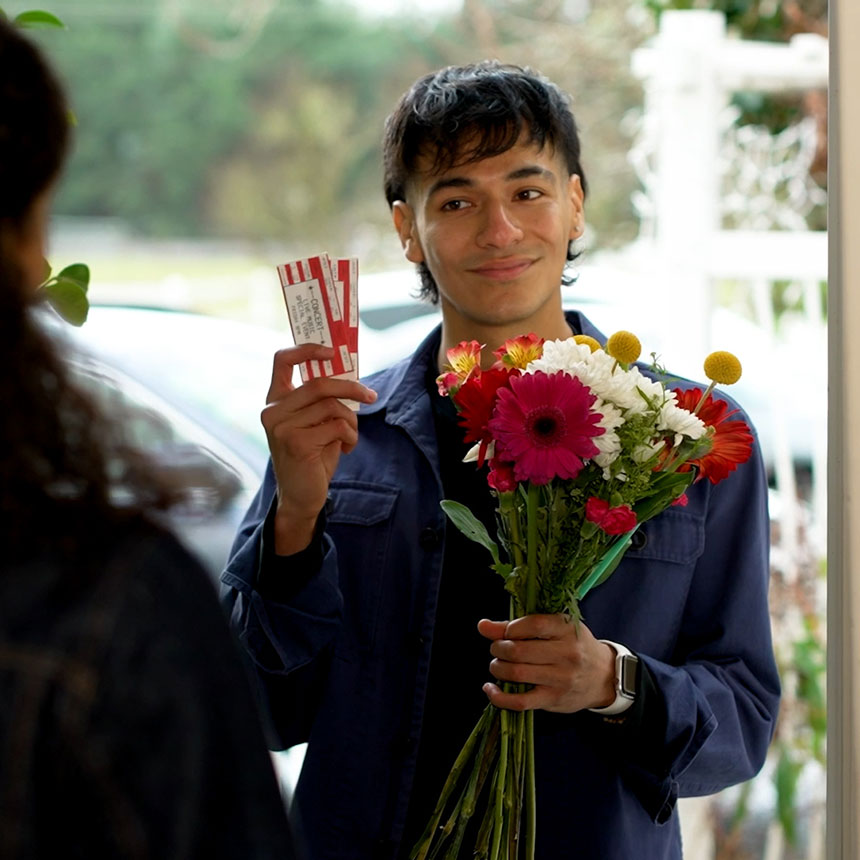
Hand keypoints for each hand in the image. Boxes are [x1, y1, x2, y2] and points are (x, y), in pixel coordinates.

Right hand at [261, 343, 376, 554]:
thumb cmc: (312, 456)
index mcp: (275, 400)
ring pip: (332, 407)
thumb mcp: (316, 423)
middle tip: (371, 396)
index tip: (332, 352)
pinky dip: (350, 436)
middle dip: (351, 388)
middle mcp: (273, 411)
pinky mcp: (296, 442)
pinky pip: (337, 426)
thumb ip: (324, 401)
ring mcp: (281, 426)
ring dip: (351, 421)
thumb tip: (352, 377)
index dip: (307, 349)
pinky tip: (345, 449)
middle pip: (319, 384)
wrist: (301, 496)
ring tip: (350, 437)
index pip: (282, 360)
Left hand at [476, 615, 615, 712]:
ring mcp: (560, 679)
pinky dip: (499, 697)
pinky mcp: (554, 699)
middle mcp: (566, 654)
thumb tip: (483, 626)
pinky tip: (491, 689)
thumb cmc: (575, 646)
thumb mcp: (555, 629)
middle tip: (498, 649)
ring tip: (498, 665)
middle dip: (498, 648)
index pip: (532, 624)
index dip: (510, 628)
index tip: (505, 632)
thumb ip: (519, 626)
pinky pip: (520, 702)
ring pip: (516, 673)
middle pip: (519, 650)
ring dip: (497, 668)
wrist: (604, 676)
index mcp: (566, 629)